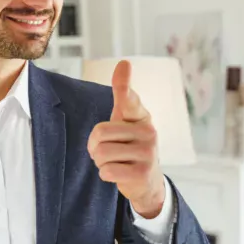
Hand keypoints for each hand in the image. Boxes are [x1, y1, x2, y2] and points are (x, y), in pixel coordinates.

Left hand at [87, 60, 165, 217]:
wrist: (147, 181)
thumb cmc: (130, 145)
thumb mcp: (125, 120)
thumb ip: (123, 95)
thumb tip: (124, 62)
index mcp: (141, 116)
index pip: (129, 98)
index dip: (123, 84)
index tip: (123, 63)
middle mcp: (149, 132)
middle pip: (100, 133)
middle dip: (94, 146)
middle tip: (106, 151)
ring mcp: (148, 153)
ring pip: (101, 153)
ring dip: (100, 161)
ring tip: (114, 162)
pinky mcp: (142, 173)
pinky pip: (107, 171)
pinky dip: (105, 174)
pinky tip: (119, 173)